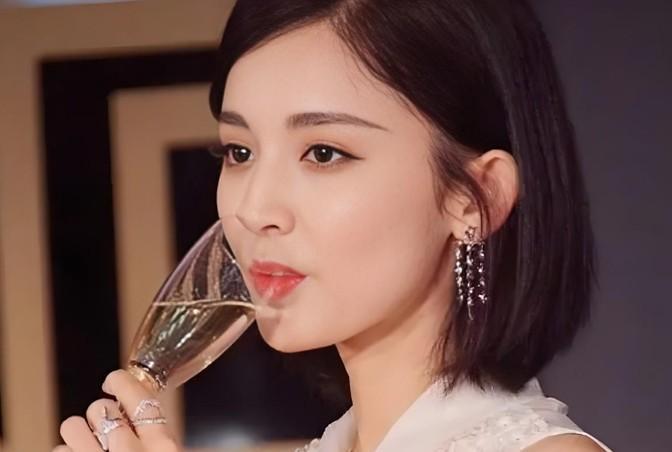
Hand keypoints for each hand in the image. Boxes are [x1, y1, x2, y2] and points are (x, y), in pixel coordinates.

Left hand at [52, 369, 179, 451]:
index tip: (113, 380)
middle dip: (99, 415)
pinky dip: (66, 451)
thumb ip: (161, 438)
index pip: (139, 397)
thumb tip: (149, 421)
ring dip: (77, 433)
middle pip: (102, 409)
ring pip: (73, 426)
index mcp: (164, 446)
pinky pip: (60, 450)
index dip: (121, 382)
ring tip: (86, 444)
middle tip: (105, 428)